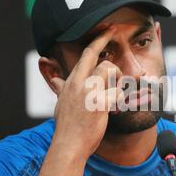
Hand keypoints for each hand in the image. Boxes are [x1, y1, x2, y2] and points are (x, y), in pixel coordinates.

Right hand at [50, 26, 122, 159]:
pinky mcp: (99, 104)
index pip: (86, 54)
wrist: (68, 145)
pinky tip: (113, 111)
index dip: (98, 40)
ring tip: (113, 98)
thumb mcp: (61, 103)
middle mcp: (79, 83)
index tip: (108, 30)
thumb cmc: (67, 126)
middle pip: (100, 59)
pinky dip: (119, 101)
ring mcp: (88, 92)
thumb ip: (60, 88)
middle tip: (117, 58)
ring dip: (117, 83)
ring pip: (110, 70)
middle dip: (112, 59)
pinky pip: (118, 93)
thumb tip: (55, 80)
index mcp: (71, 82)